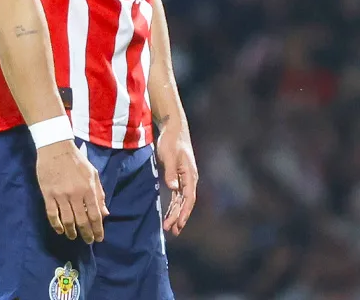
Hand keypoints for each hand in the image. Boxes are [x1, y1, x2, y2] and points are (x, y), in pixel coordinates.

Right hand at [37, 141, 107, 242]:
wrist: (56, 149)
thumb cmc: (77, 161)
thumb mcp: (93, 174)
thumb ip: (99, 194)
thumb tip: (105, 213)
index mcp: (89, 189)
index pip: (95, 214)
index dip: (98, 228)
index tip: (99, 238)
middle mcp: (76, 194)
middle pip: (82, 220)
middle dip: (86, 233)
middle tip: (89, 241)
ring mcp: (61, 196)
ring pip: (67, 220)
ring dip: (71, 232)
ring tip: (74, 237)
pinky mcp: (48, 195)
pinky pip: (52, 215)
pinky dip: (56, 225)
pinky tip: (60, 231)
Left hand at [157, 119, 197, 235]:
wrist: (173, 129)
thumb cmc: (171, 141)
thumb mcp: (169, 156)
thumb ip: (171, 173)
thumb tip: (173, 188)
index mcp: (190, 174)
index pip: (189, 197)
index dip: (184, 212)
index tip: (178, 224)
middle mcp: (190, 179)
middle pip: (186, 202)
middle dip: (179, 217)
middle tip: (172, 231)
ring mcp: (185, 179)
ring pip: (181, 201)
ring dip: (176, 214)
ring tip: (170, 228)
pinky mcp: (178, 177)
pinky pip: (177, 196)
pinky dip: (173, 206)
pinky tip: (169, 215)